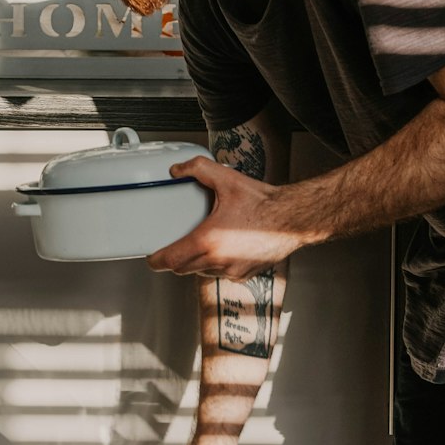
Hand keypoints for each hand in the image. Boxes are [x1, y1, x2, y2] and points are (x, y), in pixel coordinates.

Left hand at [146, 156, 303, 280]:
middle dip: (175, 259)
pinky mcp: (245, 275)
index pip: (172, 260)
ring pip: (202, 272)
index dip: (157, 260)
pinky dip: (216, 264)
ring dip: (197, 262)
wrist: (293, 219)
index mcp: (209, 240)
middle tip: (171, 247)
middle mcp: (219, 260)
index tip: (151, 257)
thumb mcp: (227, 179)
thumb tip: (178, 170)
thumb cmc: (263, 203)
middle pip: (183, 269)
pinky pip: (221, 274)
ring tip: (201, 243)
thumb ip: (198, 169)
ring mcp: (232, 271)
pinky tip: (223, 248)